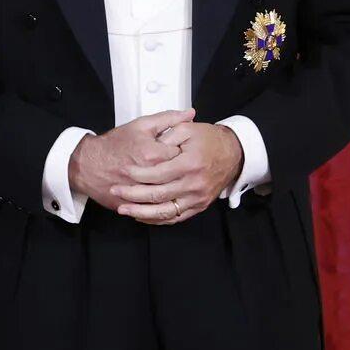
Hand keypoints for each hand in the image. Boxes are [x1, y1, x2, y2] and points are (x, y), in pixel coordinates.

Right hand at [69, 108, 191, 211]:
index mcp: (153, 155)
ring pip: (169, 196)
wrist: (88, 164)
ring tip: (172, 181)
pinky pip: (155, 210)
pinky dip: (162, 205)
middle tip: (178, 166)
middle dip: (181, 172)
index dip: (186, 152)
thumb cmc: (114, 145)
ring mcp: (142, 193)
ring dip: (175, 190)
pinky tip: (165, 197)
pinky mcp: (135, 205)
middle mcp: (149, 176)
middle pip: (178, 178)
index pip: (183, 156)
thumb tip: (190, 114)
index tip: (182, 150)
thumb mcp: (141, 125)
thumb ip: (168, 119)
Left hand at [110, 116, 241, 224]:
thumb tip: (150, 146)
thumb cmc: (209, 140)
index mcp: (189, 164)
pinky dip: (157, 219)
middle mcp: (194, 184)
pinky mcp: (198, 206)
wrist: (233, 154)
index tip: (124, 172)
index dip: (137, 174)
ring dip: (141, 213)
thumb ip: (167, 135)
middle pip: (157, 195)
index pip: (157, 174)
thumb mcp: (188, 129)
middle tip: (116, 191)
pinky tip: (142, 216)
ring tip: (123, 209)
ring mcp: (197, 198)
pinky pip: (175, 218)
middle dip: (132, 195)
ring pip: (165, 212)